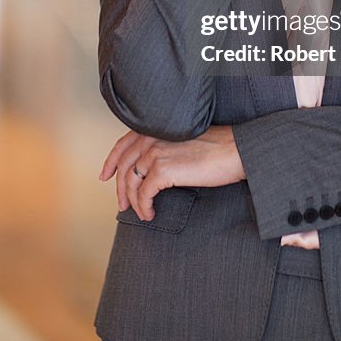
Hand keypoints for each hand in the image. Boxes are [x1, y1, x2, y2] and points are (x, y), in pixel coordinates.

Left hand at [99, 126, 246, 221]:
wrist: (235, 151)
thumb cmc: (217, 148)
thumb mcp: (185, 141)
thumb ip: (165, 147)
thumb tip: (151, 171)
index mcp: (157, 127)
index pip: (124, 143)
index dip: (111, 161)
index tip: (105, 175)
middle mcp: (153, 137)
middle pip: (124, 166)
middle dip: (120, 189)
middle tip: (122, 205)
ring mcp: (156, 153)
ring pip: (131, 182)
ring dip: (134, 202)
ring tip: (142, 212)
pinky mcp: (163, 170)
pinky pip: (144, 194)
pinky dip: (144, 207)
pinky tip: (151, 213)